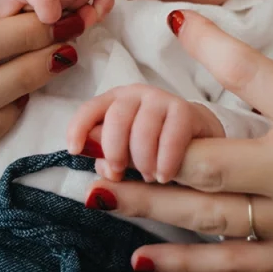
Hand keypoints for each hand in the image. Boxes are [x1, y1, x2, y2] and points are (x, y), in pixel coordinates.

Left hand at [67, 84, 223, 184]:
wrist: (197, 141)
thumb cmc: (153, 151)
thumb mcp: (127, 160)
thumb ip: (110, 165)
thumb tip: (98, 175)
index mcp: (115, 103)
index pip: (90, 110)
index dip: (79, 127)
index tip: (75, 151)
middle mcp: (136, 94)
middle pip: (116, 118)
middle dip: (115, 151)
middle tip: (121, 174)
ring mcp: (161, 99)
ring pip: (143, 128)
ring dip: (142, 160)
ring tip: (149, 176)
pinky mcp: (186, 110)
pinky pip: (171, 135)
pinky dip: (165, 160)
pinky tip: (164, 175)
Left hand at [85, 12, 272, 271]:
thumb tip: (252, 69)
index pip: (248, 74)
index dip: (205, 45)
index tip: (174, 23)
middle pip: (209, 161)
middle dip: (147, 146)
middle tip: (99, 133)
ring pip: (209, 216)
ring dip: (146, 204)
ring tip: (96, 189)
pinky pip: (234, 265)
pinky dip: (185, 266)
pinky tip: (142, 260)